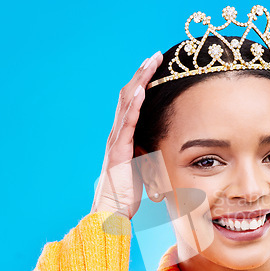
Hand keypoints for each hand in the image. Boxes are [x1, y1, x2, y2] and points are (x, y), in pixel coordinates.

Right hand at [91, 51, 162, 218]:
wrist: (110, 213)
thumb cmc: (125, 195)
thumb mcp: (140, 170)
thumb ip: (146, 155)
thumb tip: (159, 148)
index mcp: (124, 138)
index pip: (134, 104)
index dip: (143, 84)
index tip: (156, 68)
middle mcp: (118, 135)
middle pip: (130, 97)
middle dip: (142, 75)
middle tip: (155, 57)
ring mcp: (117, 142)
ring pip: (128, 104)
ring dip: (139, 82)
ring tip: (150, 63)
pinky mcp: (119, 152)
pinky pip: (127, 124)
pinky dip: (134, 106)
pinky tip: (141, 90)